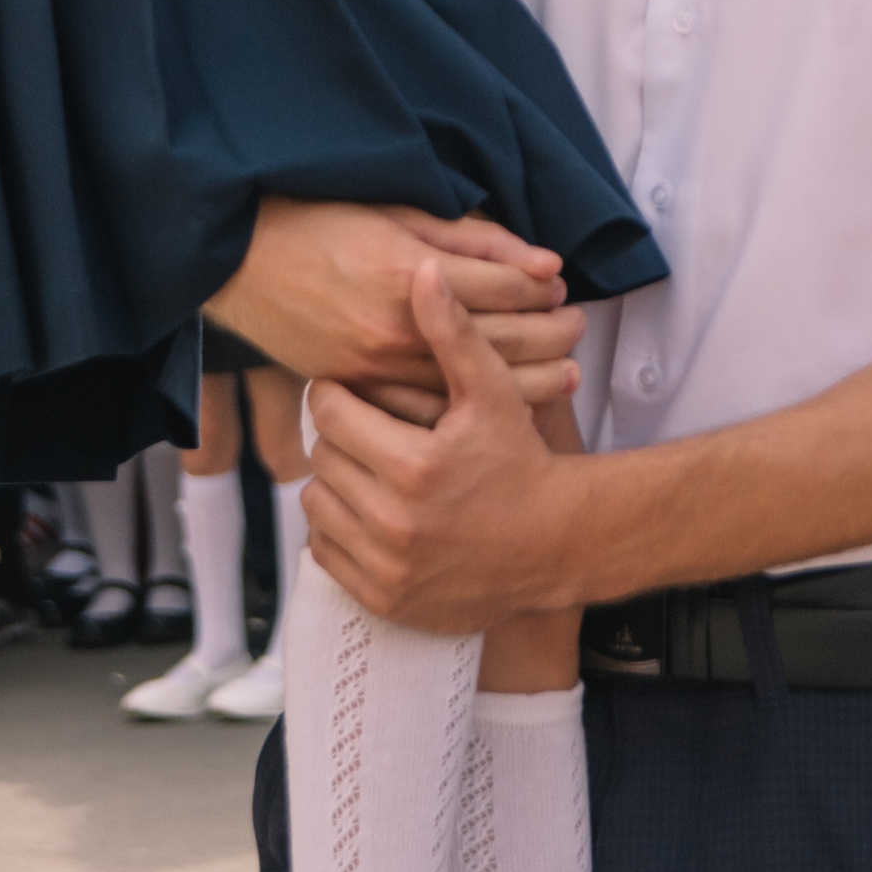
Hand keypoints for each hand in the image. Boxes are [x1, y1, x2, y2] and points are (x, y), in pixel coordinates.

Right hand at [209, 195, 580, 392]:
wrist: (236, 259)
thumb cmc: (316, 220)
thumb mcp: (397, 211)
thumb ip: (471, 239)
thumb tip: (541, 263)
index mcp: (407, 271)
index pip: (505, 287)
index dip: (542, 287)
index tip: (561, 286)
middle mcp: (393, 326)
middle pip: (500, 340)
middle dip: (550, 334)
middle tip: (577, 328)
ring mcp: (372, 366)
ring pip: (470, 386)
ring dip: (528, 380)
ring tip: (565, 375)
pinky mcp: (354, 388)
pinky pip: (425, 412)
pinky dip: (469, 410)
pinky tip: (500, 407)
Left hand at [305, 263, 588, 631]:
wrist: (554, 545)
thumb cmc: (522, 460)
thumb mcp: (492, 393)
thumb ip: (454, 332)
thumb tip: (424, 272)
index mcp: (413, 466)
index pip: (331, 412)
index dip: (340, 395)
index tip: (357, 393)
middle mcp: (394, 522)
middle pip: (321, 457)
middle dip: (340, 437)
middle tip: (366, 428)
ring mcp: (387, 567)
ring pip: (317, 505)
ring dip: (334, 482)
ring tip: (369, 466)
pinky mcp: (384, 599)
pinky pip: (326, 553)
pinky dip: (339, 530)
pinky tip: (372, 509)